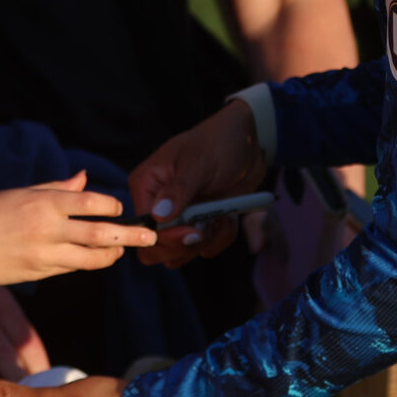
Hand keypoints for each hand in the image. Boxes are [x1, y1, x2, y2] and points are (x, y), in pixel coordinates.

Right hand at [0, 172, 155, 285]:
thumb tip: (83, 178)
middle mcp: (47, 229)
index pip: (90, 202)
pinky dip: (85, 263)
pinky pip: (70, 268)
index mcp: (43, 203)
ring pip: (90, 259)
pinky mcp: (38, 274)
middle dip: (129, 236)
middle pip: (99, 234)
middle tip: (150, 237)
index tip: (120, 208)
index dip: (111, 206)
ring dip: (110, 255)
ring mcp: (43, 255)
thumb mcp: (20, 192)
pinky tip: (92, 258)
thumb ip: (56, 188)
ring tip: (121, 252)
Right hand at [127, 102, 267, 267]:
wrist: (251, 144)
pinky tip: (228, 218)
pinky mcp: (199, 224)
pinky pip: (204, 248)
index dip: (168, 237)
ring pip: (180, 254)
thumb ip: (179, 190)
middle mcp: (157, 204)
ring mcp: (179, 217)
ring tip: (221, 216)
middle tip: (207, 226)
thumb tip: (158, 216)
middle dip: (185, 245)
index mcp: (147, 185)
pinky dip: (221, 237)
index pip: (145, 227)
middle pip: (155, 249)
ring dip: (207, 241)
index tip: (195, 230)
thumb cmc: (219, 142)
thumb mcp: (198, 161)